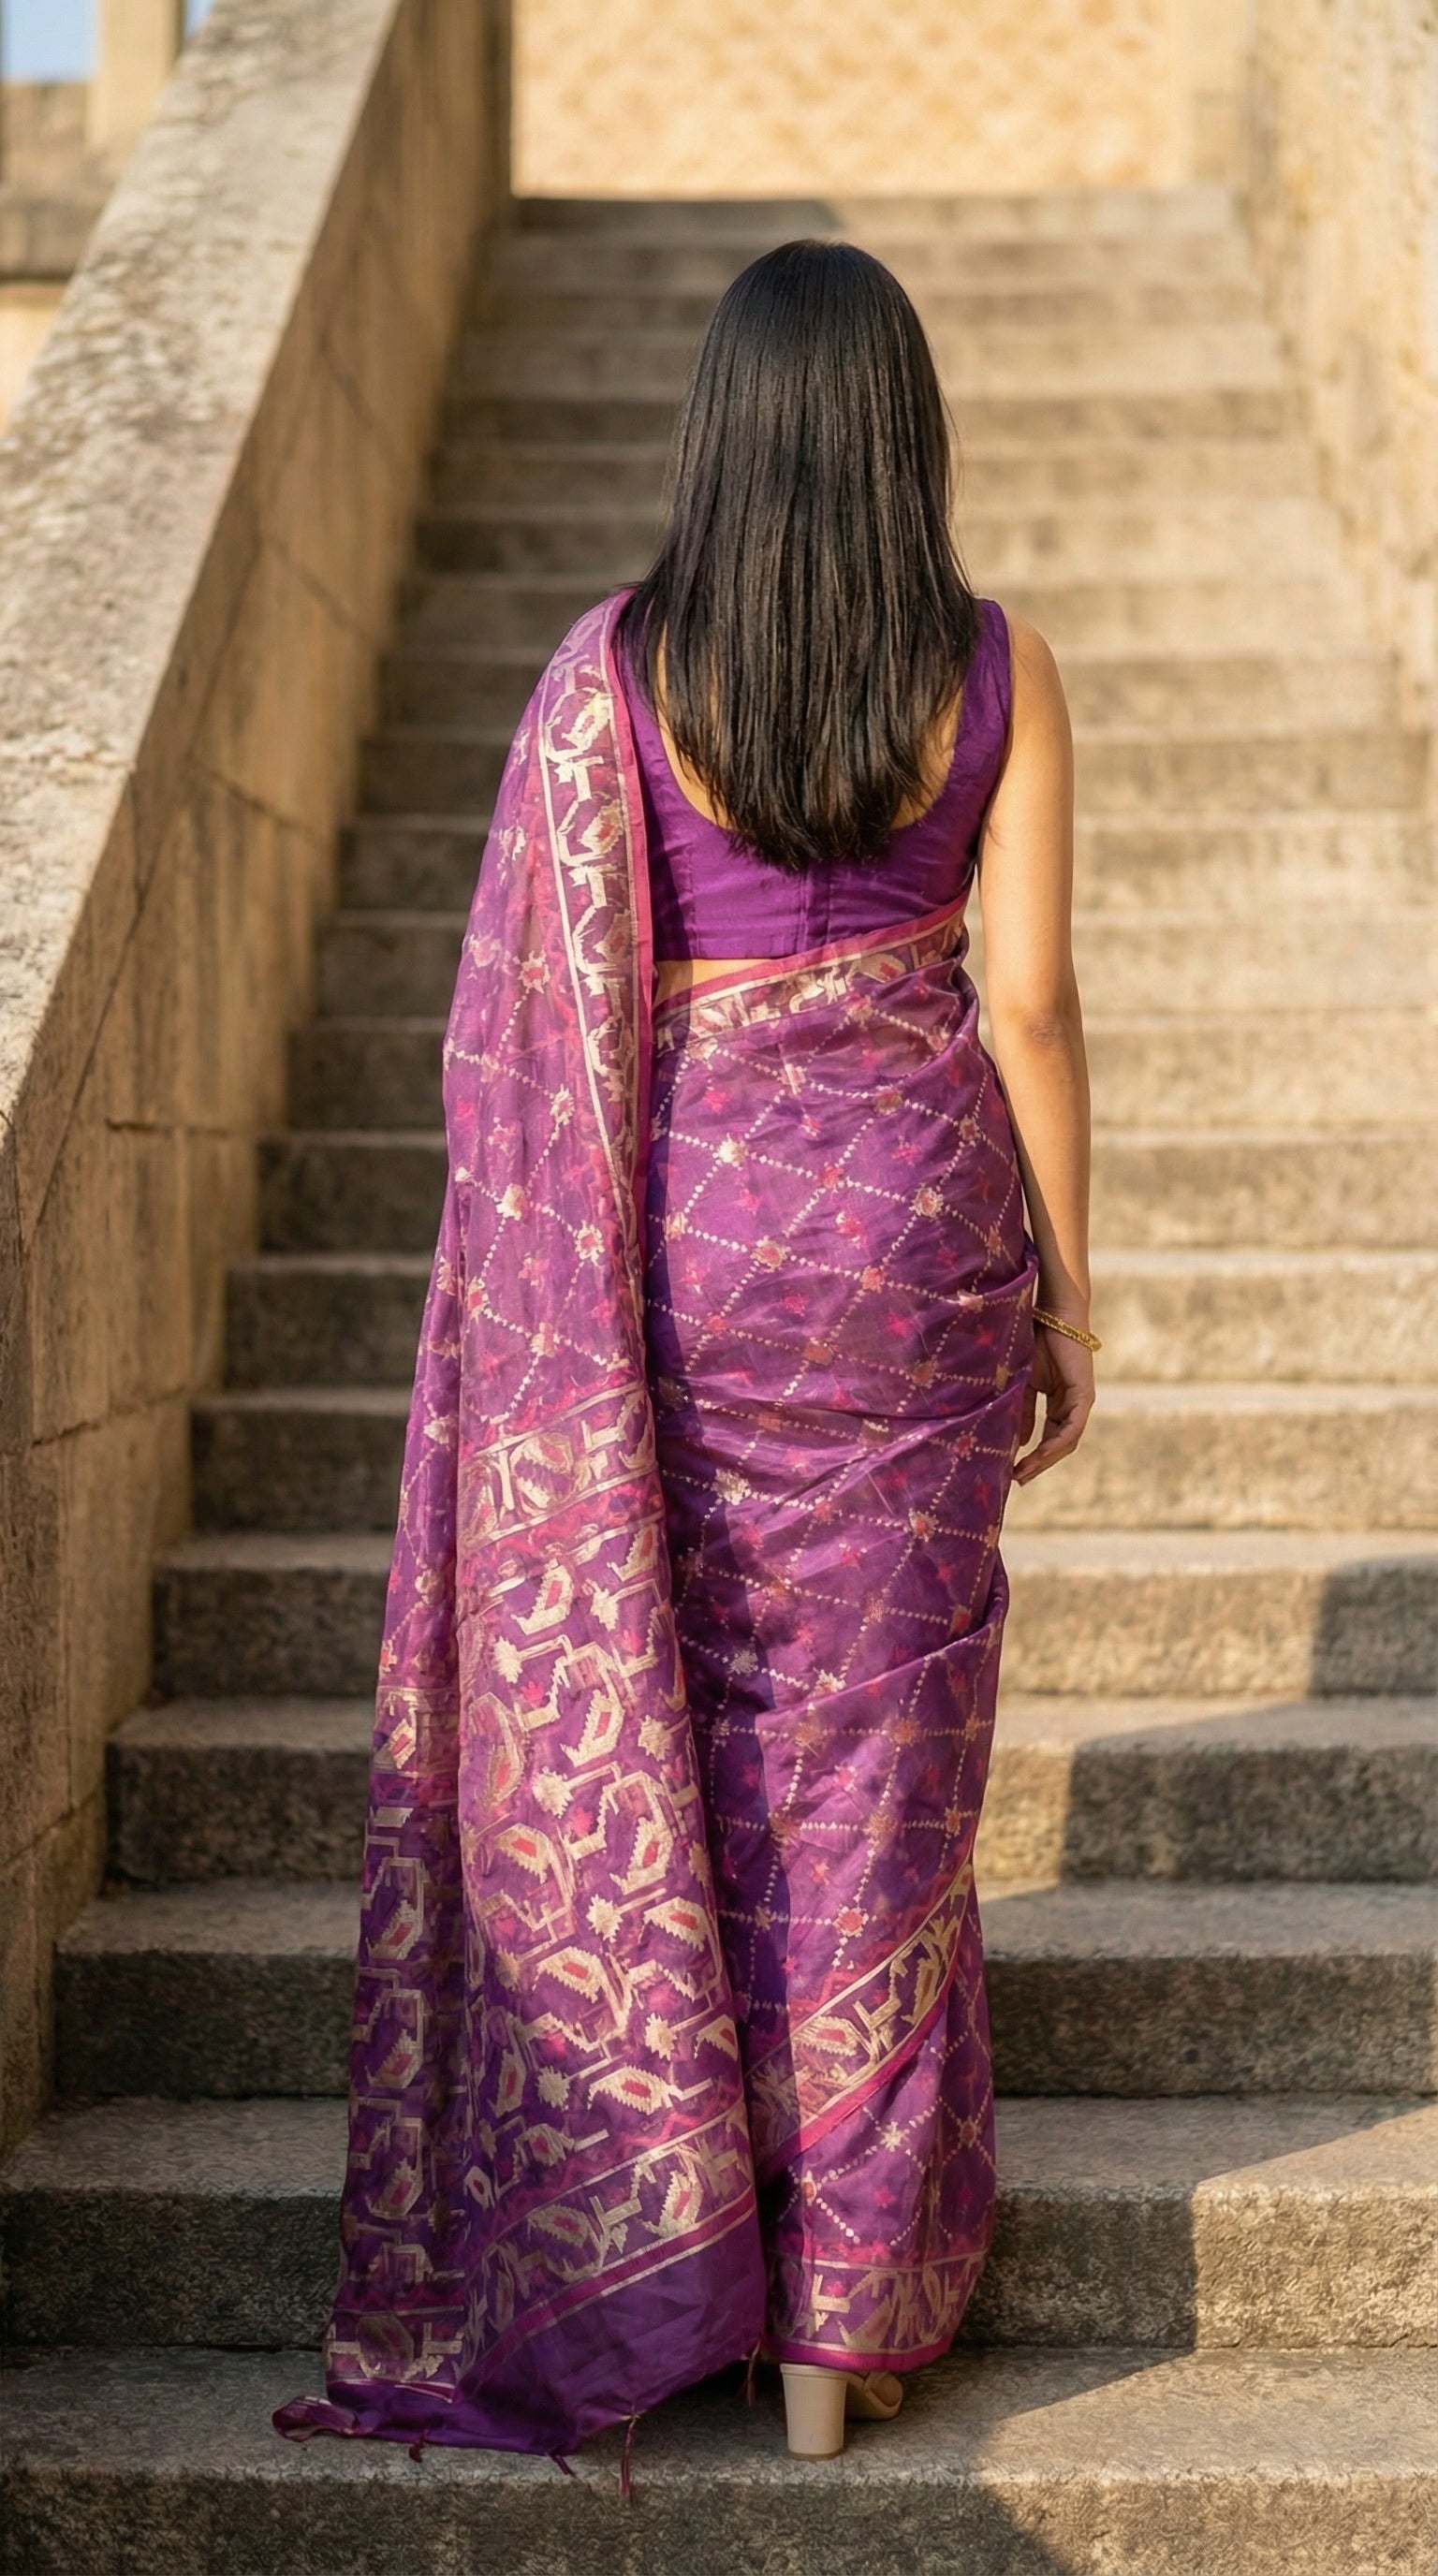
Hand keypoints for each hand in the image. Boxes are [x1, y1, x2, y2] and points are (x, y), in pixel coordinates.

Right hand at [1014, 1322, 1094, 1484]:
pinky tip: (1040, 1454)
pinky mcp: (1084, 1395)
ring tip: (1024, 1472)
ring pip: (1066, 1442)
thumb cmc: (1037, 1341)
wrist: (1052, 1315)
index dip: (1033, 1457)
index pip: (1049, 1439)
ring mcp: (1081, 1402)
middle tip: (1018, 1480)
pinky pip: (1072, 1427)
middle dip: (1039, 1464)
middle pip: (1059, 1446)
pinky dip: (1056, 1443)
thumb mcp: (1024, 1385)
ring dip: (1046, 1459)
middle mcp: (1073, 1406)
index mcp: (1060, 1404)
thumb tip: (1021, 1443)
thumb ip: (1024, 1412)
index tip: (1013, 1471)